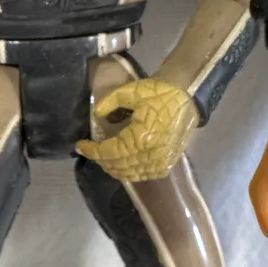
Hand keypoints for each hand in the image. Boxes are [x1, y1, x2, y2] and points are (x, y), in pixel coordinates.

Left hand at [76, 78, 198, 182]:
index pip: (109, 152)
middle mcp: (150, 156)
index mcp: (141, 139)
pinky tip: (122, 163)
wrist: (187, 97)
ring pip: (129, 174)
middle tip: (91, 150)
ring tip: (103, 156)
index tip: (80, 145)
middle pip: (117, 166)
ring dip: (113, 167)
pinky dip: (129, 172)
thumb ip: (110, 102)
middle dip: (100, 159)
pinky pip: (143, 175)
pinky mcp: (167, 165)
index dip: (92, 151)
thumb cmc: (160, 92)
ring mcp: (160, 163)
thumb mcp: (131, 91)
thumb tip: (97, 114)